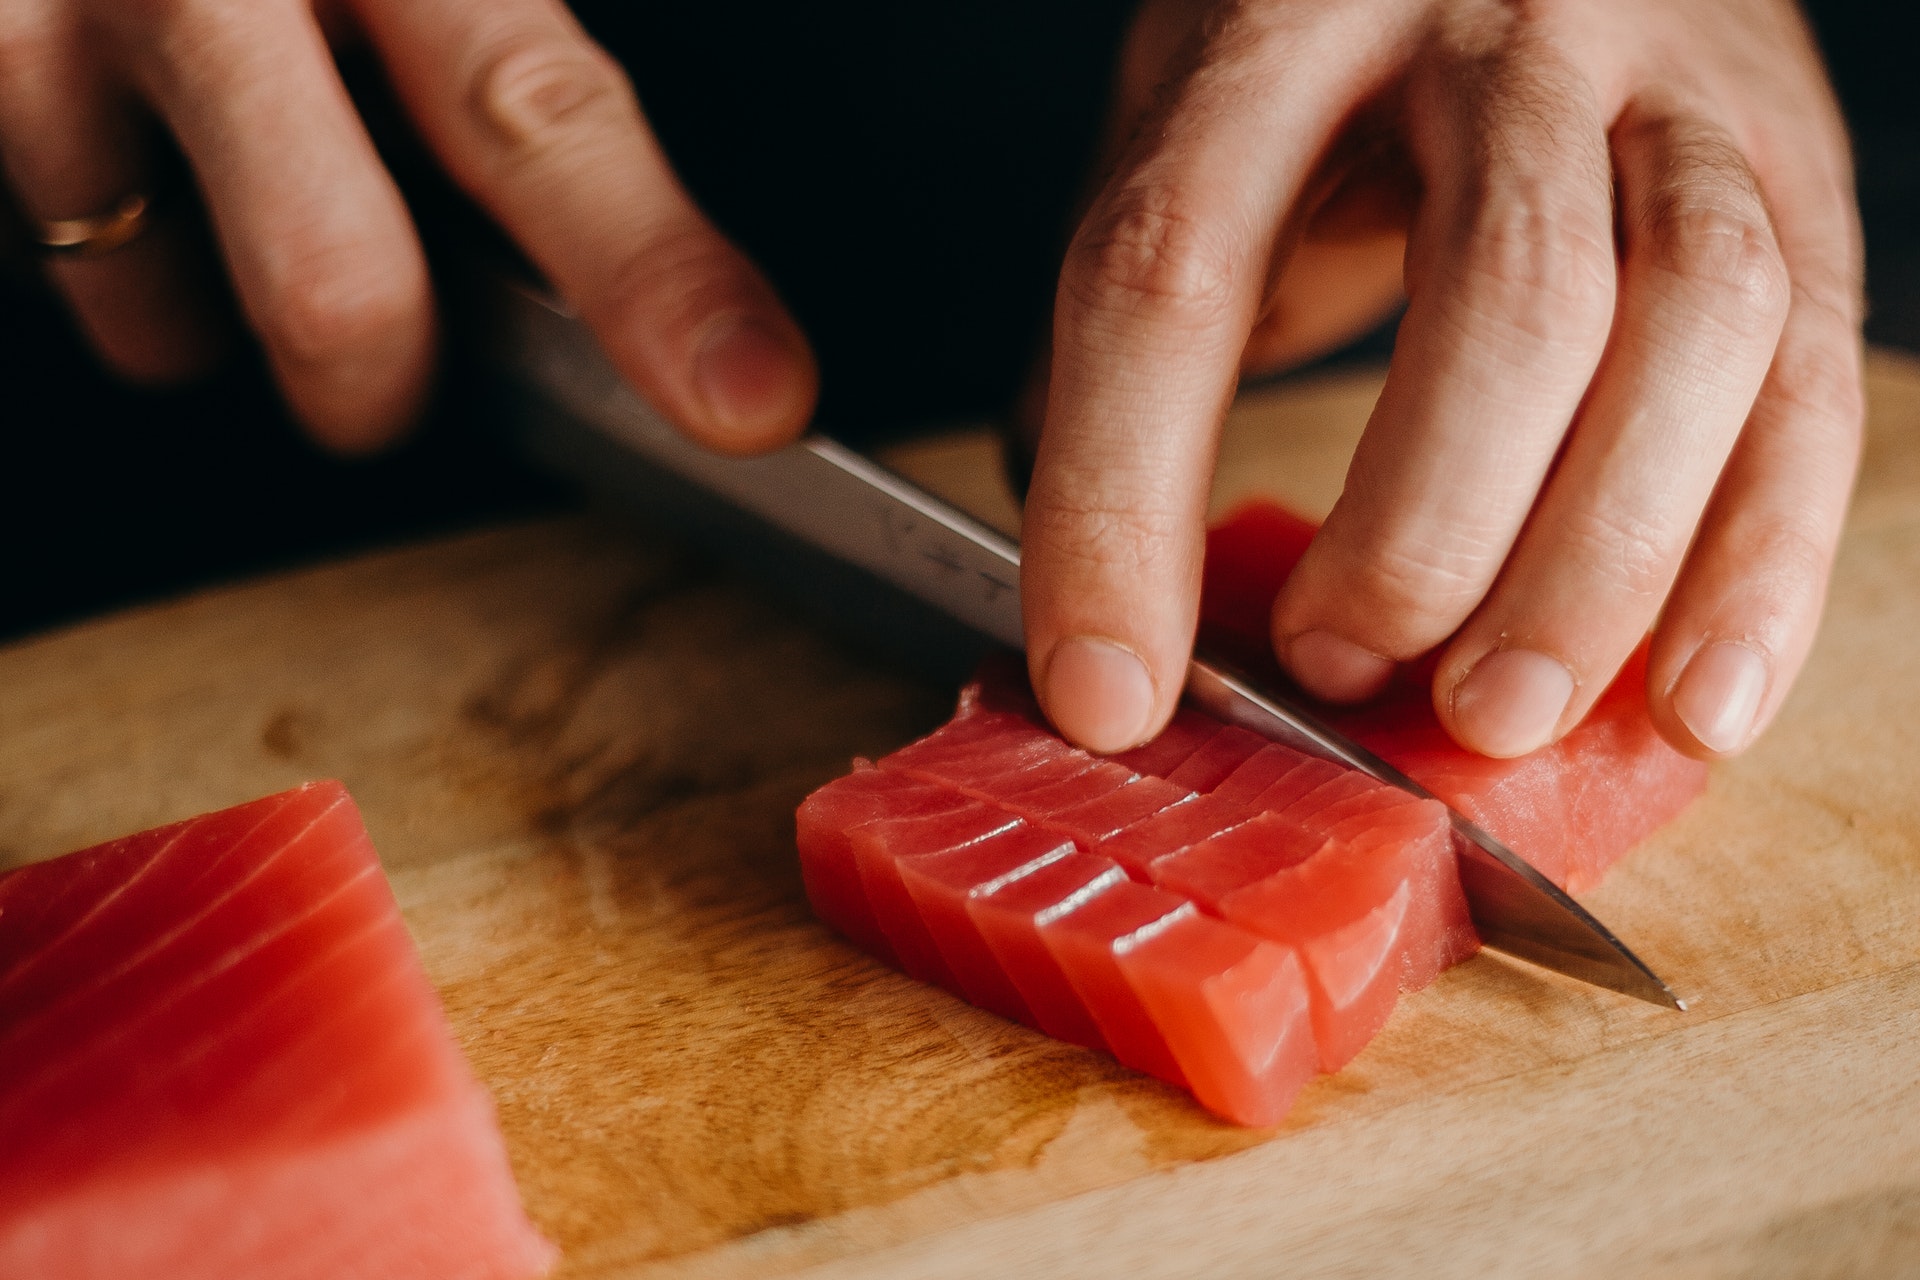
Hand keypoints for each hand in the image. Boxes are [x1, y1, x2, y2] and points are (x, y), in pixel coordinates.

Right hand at [0, 0, 815, 452]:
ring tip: (197, 166)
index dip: (655, 277)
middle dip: (374, 385)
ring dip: (198, 296)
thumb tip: (666, 305)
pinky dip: (97, 236)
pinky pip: (42, 255)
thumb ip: (504, 91)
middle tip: (376, 350)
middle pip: (338, 291)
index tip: (750, 395)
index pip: (543, 120)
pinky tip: (104, 140)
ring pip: (158, 312)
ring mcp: (37, 32)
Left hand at [1022, 0, 1862, 761]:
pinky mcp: (1797, 170)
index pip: (1177, 270)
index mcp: (1286, 23)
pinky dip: (1763, 564)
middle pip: (1503, 299)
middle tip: (1343, 674)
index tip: (1103, 689)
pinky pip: (1814, 381)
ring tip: (1494, 717)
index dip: (1123, 502)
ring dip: (1599, 565)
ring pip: (1692, 327)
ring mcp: (1678, 93)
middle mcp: (1505, 33)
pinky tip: (1691, 700)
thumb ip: (1129, 333)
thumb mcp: (1193, 133)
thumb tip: (1095, 595)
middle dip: (1422, 539)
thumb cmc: (1332, 46)